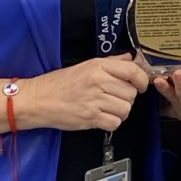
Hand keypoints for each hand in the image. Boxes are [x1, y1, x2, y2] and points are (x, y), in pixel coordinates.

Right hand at [17, 55, 150, 132]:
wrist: (38, 100)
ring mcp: (94, 100)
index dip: (142, 80)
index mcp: (98, 66)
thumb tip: (129, 58)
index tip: (141, 85)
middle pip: (131, 92)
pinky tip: (103, 117)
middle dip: (127, 97)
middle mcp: (98, 81)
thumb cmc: (59, 83)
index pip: (132, 71)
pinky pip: (115, 122)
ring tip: (108, 108)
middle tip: (115, 97)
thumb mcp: (85, 66)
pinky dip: (112, 122)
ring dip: (120, 111)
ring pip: (126, 109)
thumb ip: (110, 62)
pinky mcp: (90, 117)